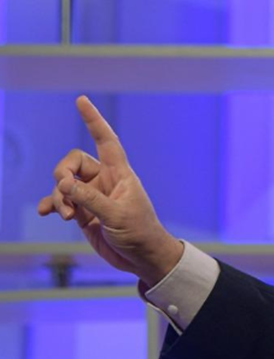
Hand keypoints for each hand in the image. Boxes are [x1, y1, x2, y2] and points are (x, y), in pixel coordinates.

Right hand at [37, 96, 182, 286]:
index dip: (94, 121)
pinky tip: (46, 212)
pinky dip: (52, 205)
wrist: (142, 258)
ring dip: (58, 197)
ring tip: (65, 215)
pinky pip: (61, 202)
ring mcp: (93, 197)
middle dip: (62, 173)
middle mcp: (105, 181)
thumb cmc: (139, 234)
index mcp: (120, 174)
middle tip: (64, 191)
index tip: (82, 100)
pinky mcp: (84, 213)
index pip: (106, 141)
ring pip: (64, 184)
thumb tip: (62, 183)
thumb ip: (89, 199)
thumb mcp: (116, 215)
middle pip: (73, 162)